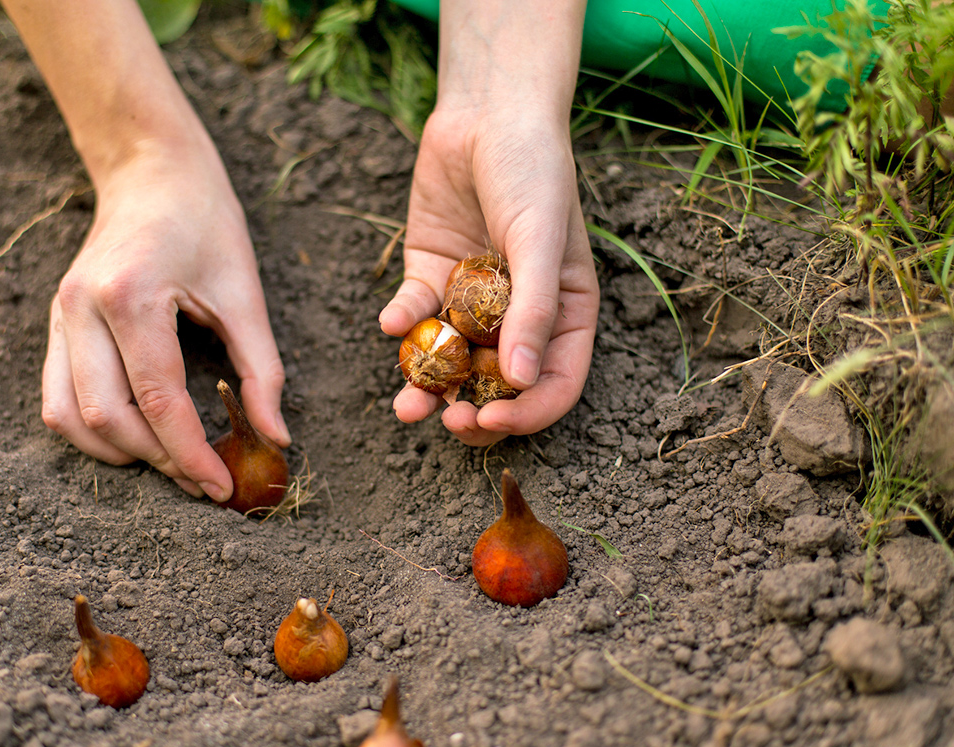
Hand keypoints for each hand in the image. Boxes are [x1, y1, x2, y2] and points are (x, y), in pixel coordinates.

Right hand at [41, 141, 289, 500]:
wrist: (152, 171)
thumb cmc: (206, 222)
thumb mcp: (246, 292)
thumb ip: (262, 369)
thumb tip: (277, 439)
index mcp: (130, 295)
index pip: (158, 399)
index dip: (191, 453)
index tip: (221, 487)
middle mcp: (80, 307)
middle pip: (107, 417)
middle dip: (158, 460)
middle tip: (202, 479)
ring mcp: (59, 315)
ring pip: (69, 417)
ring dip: (119, 453)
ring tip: (170, 461)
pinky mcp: (55, 323)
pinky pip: (57, 398)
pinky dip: (93, 430)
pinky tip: (137, 436)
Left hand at [378, 0, 598, 446]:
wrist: (487, 114)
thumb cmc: (533, 173)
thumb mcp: (541, 241)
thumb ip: (534, 310)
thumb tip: (523, 381)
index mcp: (564, 315)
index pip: (553, 383)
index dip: (526, 414)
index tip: (491, 420)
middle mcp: (518, 316)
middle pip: (497, 385)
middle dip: (472, 411)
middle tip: (448, 422)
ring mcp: (471, 300)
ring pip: (449, 361)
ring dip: (427, 388)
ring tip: (406, 406)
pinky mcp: (431, 276)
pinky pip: (415, 314)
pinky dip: (402, 323)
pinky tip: (391, 321)